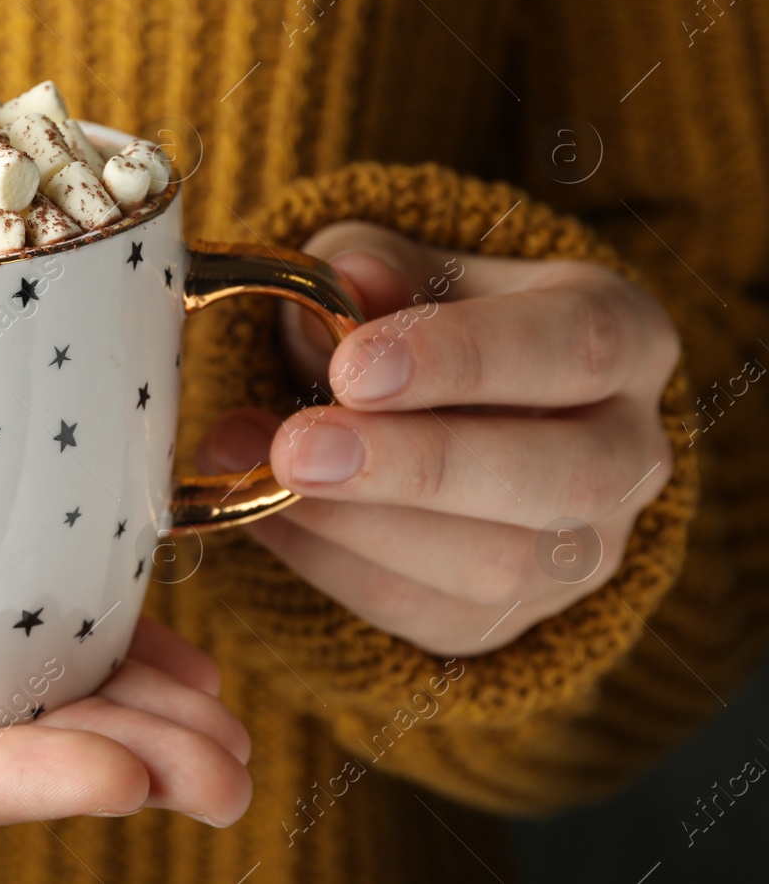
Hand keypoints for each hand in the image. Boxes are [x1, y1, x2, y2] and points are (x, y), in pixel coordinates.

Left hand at [198, 222, 679, 655]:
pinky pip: (423, 611)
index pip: (577, 347)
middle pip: (560, 477)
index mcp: (624, 338)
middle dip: (417, 466)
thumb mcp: (396, 268)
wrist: (418, 412)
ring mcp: (582, 551)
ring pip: (495, 566)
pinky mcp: (510, 618)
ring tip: (257, 468)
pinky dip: (329, 563)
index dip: (466, 359)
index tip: (353, 368)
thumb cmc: (413, 322)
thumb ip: (375, 267)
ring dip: (357, 525)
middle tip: (299, 447)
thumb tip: (353, 278)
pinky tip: (262, 510)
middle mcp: (629, 454)